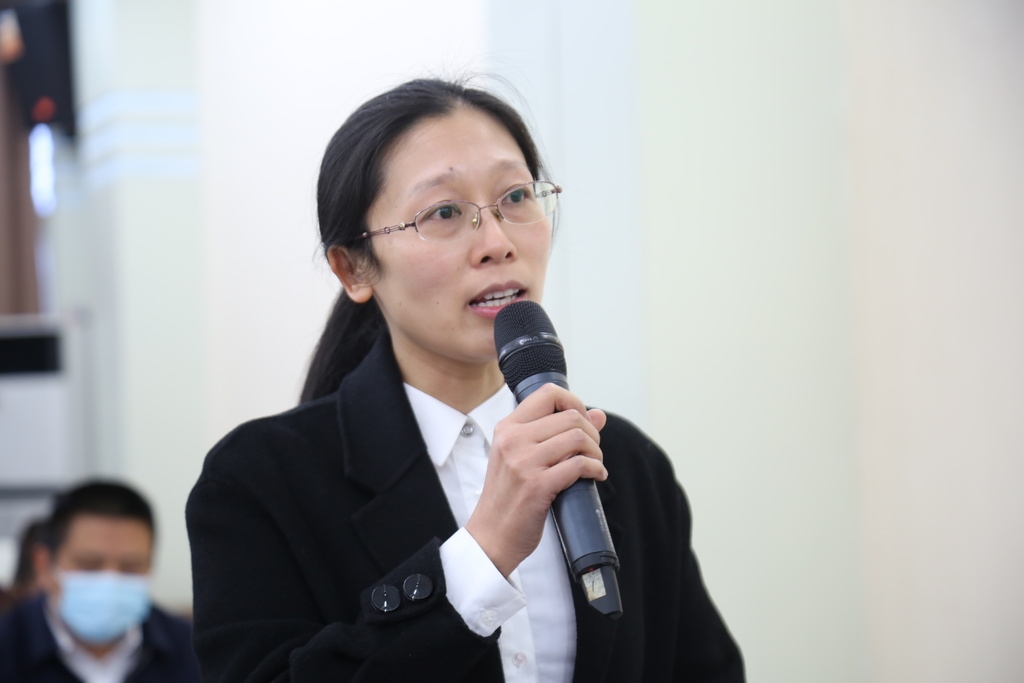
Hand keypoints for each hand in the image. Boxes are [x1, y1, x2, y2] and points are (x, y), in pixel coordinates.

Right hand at [464, 383, 606, 576]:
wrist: (491, 536)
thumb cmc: (507, 498)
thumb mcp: (522, 457)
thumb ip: (556, 432)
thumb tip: (598, 414)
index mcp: (507, 428)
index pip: (548, 393)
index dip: (574, 402)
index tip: (582, 422)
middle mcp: (513, 440)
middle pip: (570, 416)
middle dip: (591, 432)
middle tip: (592, 450)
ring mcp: (524, 462)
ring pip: (577, 437)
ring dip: (595, 451)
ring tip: (594, 464)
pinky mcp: (537, 486)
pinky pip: (579, 464)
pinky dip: (595, 469)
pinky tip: (595, 476)